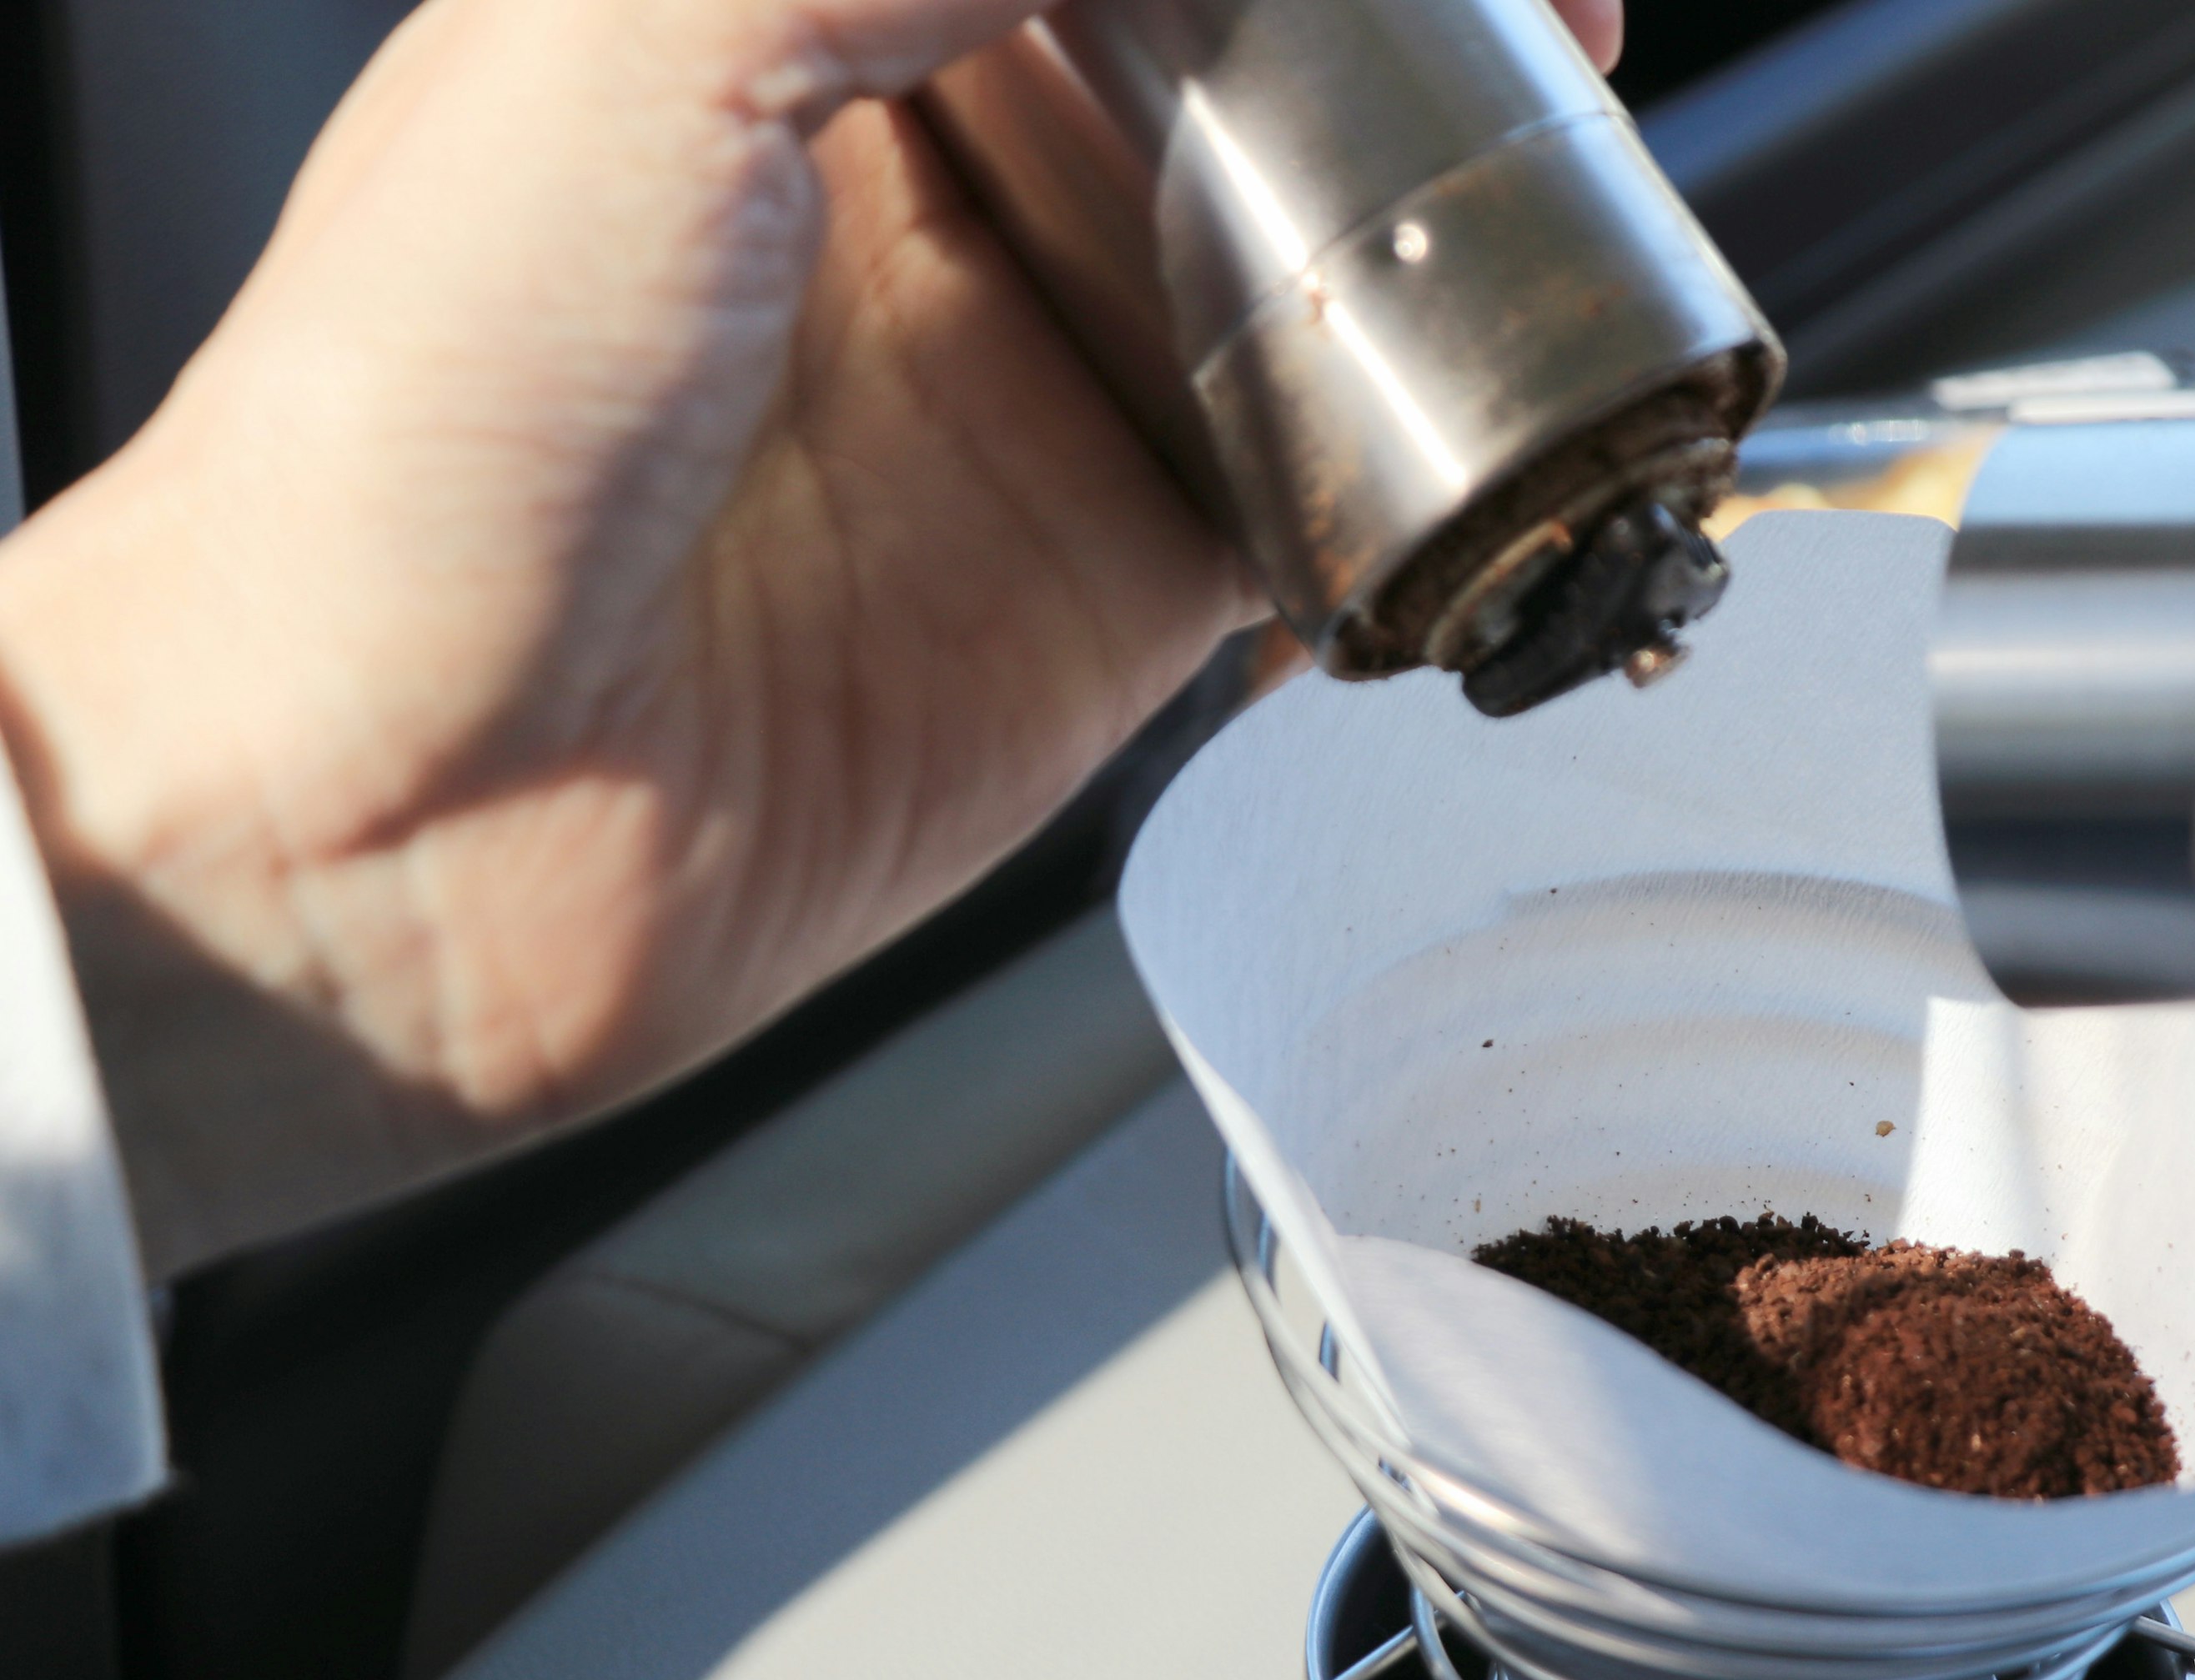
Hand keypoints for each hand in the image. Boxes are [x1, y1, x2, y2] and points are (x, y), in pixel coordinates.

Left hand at [0, 0, 1622, 1275]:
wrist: (377, 824)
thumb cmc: (412, 431)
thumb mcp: (636, 38)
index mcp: (777, 29)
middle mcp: (915, 210)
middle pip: (1223, 73)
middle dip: (1395, 49)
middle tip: (1548, 34)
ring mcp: (1019, 405)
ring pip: (1296, 275)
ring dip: (1431, 243)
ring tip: (1554, 213)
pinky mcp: (1096, 596)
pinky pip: (1313, 500)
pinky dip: (1414, 467)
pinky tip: (1473, 430)